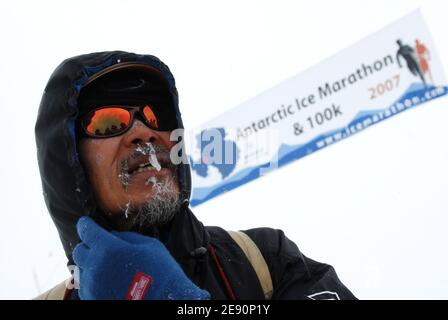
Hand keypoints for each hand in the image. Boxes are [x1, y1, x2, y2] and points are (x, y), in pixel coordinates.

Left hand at [73, 216, 209, 299]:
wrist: (165, 300)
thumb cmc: (161, 271)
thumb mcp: (149, 245)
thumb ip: (126, 237)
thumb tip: (111, 235)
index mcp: (109, 249)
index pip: (86, 231)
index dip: (86, 224)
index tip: (87, 223)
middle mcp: (96, 267)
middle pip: (79, 251)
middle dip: (89, 246)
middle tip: (101, 247)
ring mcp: (93, 286)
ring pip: (81, 269)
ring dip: (91, 264)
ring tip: (108, 267)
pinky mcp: (93, 299)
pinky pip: (85, 286)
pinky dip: (93, 281)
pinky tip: (108, 281)